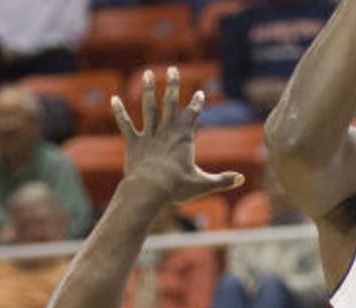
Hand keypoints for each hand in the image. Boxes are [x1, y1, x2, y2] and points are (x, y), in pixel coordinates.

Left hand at [113, 67, 244, 203]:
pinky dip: (119, 112)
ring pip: (149, 107)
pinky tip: (114, 99)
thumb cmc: (177, 188)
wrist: (150, 190)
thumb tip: (241, 179)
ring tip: (148, 73)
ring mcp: (149, 136)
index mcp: (184, 138)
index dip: (196, 104)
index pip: (192, 115)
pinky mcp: (133, 143)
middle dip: (172, 85)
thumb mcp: (203, 185)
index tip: (200, 93)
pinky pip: (125, 124)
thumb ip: (222, 181)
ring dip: (148, 89)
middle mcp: (166, 131)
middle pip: (170, 103)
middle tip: (173, 69)